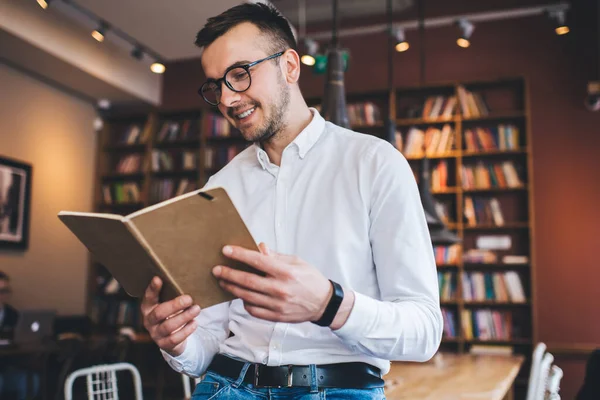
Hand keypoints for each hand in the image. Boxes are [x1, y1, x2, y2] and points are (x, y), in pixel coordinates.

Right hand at [140, 277, 200, 356]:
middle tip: (189, 298)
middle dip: (175, 305)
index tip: (158, 279)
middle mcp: (149, 320)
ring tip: (196, 309)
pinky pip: (175, 339)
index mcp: (148, 307)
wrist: (173, 337)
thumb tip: (188, 281)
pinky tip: (194, 323)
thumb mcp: (170, 303)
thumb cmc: (172, 314)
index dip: (152, 289)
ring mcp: (155, 333)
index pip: (148, 297)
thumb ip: (173, 294)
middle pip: (159, 313)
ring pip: (168, 326)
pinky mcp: (164, 344)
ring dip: (184, 317)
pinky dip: (186, 330)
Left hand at [212, 243, 332, 323]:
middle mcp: (280, 289)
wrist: (323, 303)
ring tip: (223, 281)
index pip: (257, 261)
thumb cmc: (310, 279)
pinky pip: (253, 310)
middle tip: (216, 269)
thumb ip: (276, 256)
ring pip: (247, 296)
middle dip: (229, 274)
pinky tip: (240, 295)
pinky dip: (244, 302)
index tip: (226, 250)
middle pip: (247, 280)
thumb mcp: (297, 262)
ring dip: (232, 288)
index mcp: (285, 272)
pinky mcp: (275, 316)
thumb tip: (259, 248)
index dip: (240, 255)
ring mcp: (277, 305)